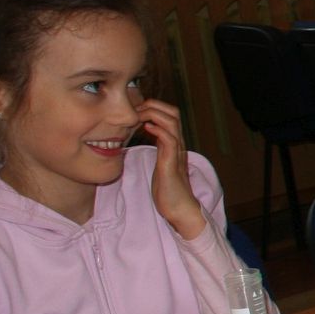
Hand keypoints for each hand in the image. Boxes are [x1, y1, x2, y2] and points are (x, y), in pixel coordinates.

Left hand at [136, 98, 208, 240]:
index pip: (169, 115)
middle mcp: (177, 145)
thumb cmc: (168, 190)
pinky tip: (146, 127)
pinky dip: (158, 129)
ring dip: (154, 113)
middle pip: (173, 113)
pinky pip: (169, 140)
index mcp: (173, 144)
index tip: (134, 110)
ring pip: (172, 122)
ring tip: (139, 115)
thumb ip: (157, 151)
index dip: (153, 107)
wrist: (179, 208)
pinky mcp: (171, 163)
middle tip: (135, 109)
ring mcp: (176, 153)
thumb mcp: (160, 165)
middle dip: (154, 105)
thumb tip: (145, 143)